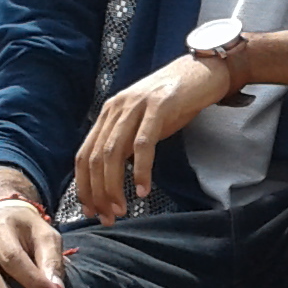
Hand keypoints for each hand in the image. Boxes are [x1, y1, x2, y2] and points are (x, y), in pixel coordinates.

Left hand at [74, 52, 235, 222]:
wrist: (203, 71)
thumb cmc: (175, 100)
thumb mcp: (142, 121)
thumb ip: (126, 143)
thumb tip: (112, 176)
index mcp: (108, 114)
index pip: (84, 155)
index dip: (84, 186)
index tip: (91, 210)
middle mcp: (116, 108)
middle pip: (95, 158)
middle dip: (97, 193)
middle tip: (108, 217)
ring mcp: (136, 106)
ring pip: (113, 153)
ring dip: (114, 186)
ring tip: (122, 209)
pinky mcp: (159, 106)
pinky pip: (142, 144)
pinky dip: (140, 170)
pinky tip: (143, 189)